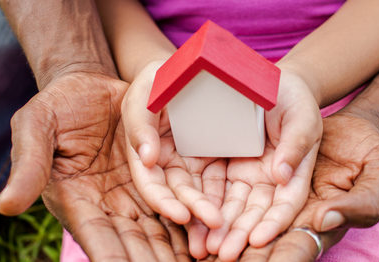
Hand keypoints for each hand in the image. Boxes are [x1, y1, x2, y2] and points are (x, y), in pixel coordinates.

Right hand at [0, 72, 189, 260]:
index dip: (114, 260)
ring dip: (178, 250)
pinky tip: (209, 238)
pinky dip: (190, 225)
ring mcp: (132, 196)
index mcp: (75, 201)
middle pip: (135, 244)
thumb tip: (5, 207)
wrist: (88, 85)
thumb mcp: (34, 128)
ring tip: (204, 259)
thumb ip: (27, 166)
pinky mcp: (153, 180)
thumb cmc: (54, 105)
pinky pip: (174, 207)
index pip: (98, 239)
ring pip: (159, 231)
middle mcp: (106, 206)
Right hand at [122, 61, 226, 258]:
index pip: (150, 183)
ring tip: (226, 227)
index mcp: (145, 151)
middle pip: (178, 194)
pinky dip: (225, 199)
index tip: (181, 215)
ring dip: (210, 212)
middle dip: (194, 212)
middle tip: (214, 224)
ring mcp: (190, 163)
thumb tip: (148, 158)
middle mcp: (166, 163)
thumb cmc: (161, 77)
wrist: (190, 67)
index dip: (162, 201)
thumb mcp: (144, 91)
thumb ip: (140, 121)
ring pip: (199, 194)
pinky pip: (219, 182)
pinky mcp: (212, 160)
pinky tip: (238, 212)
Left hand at [205, 71, 322, 260]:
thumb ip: (295, 144)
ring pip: (232, 208)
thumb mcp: (301, 116)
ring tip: (205, 249)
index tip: (259, 239)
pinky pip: (211, 190)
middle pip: (256, 213)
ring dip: (219, 229)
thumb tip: (282, 175)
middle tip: (225, 254)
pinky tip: (190, 225)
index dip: (274, 222)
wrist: (268, 83)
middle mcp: (269, 181)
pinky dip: (203, 208)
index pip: (286, 203)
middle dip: (240, 234)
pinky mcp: (223, 168)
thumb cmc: (294, 98)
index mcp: (294, 172)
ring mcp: (246, 176)